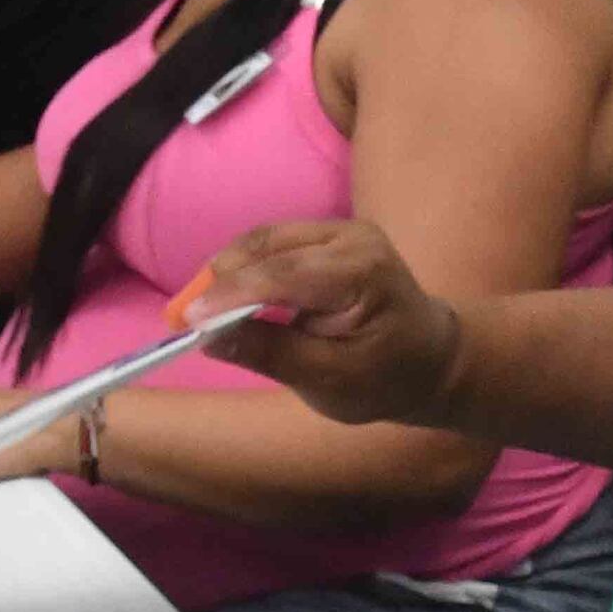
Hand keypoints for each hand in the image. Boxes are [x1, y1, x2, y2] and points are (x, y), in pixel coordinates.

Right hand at [171, 217, 460, 424]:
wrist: (431, 359)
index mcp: (362, 274)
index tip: (186, 321)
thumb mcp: (329, 381)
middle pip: (267, 247)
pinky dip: (245, 269)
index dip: (228, 296)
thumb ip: (270, 353)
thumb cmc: (386, 379)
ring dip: (228, 273)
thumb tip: (207, 335)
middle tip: (181, 319)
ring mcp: (343, 230)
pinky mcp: (330, 234)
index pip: (282, 276)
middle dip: (219, 281)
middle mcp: (354, 239)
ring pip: (265, 240)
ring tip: (199, 312)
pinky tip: (227, 299)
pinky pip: (275, 244)